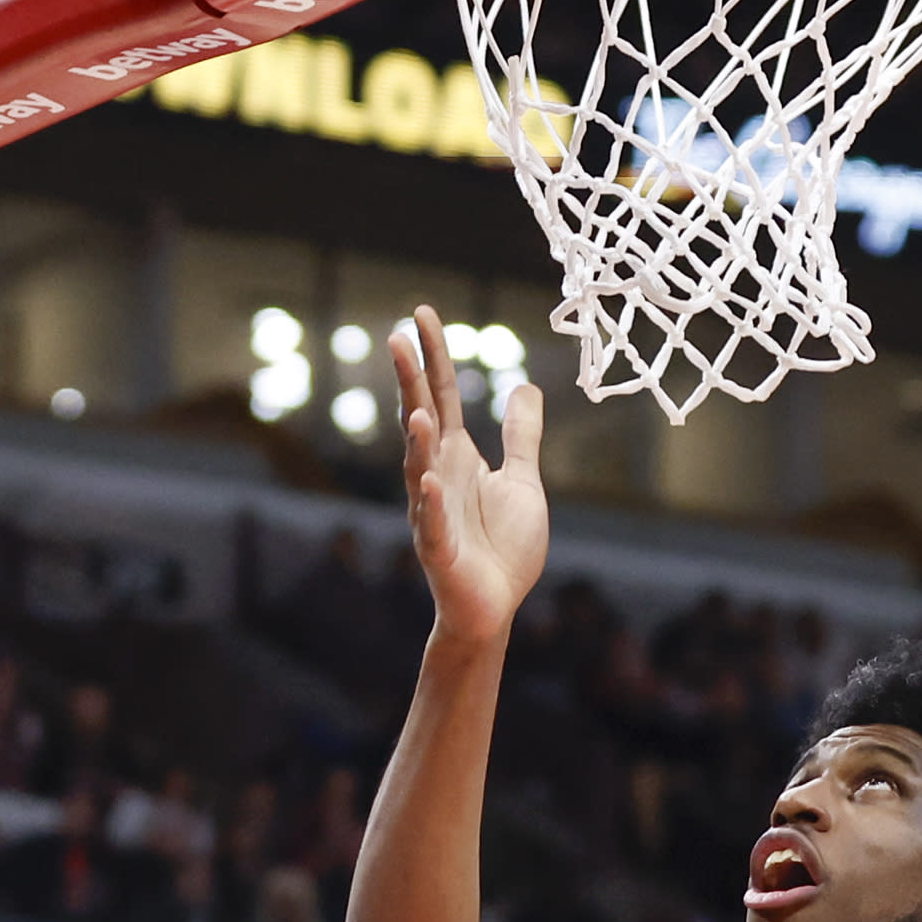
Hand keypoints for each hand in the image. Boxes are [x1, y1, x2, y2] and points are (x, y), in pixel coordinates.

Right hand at [392, 303, 547, 643]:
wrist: (496, 607)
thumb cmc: (503, 547)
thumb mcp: (522, 480)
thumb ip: (521, 435)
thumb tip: (525, 388)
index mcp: (457, 455)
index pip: (441, 395)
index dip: (433, 356)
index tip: (422, 315)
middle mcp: (437, 475)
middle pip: (421, 418)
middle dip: (410, 381)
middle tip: (396, 338)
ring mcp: (433, 511)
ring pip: (419, 469)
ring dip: (416, 441)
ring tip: (416, 410)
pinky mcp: (440, 550)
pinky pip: (432, 523)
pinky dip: (430, 504)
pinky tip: (430, 482)